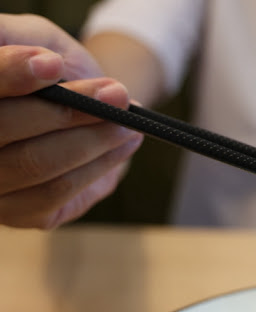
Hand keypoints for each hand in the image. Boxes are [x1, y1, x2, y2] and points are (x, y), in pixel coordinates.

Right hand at [0, 14, 142, 228]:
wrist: (84, 105)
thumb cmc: (55, 70)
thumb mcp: (38, 40)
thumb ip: (20, 39)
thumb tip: (29, 56)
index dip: (10, 74)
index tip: (51, 65)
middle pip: (3, 127)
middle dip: (68, 111)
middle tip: (116, 95)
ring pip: (36, 163)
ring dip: (92, 140)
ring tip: (128, 123)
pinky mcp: (19, 213)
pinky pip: (58, 191)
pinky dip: (99, 165)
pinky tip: (124, 145)